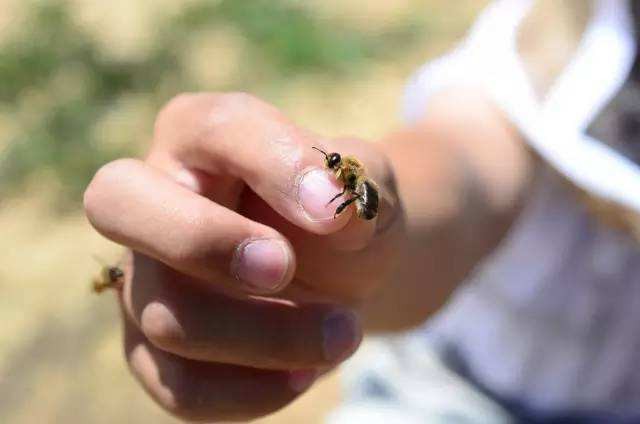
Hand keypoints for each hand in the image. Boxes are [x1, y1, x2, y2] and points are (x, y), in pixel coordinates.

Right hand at [84, 93, 402, 421]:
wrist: (340, 269)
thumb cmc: (340, 215)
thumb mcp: (365, 182)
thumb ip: (357, 183)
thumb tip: (340, 213)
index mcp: (203, 133)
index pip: (218, 130)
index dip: (276, 167)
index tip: (337, 212)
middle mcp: (157, 197)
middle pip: (119, 204)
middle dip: (205, 241)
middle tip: (282, 267)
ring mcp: (146, 276)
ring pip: (167, 315)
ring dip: (268, 337)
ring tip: (343, 333)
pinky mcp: (152, 345)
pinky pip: (177, 386)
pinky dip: (247, 393)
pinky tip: (302, 375)